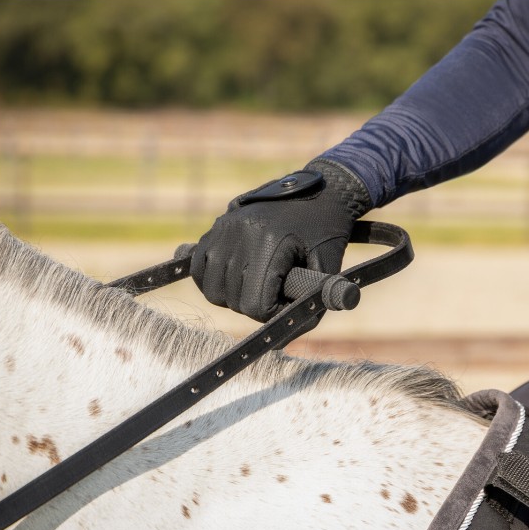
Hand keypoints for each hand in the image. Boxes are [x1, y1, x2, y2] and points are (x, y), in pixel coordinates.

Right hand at [190, 159, 371, 321]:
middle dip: (254, 306)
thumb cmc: (328, 234)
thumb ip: (310, 305)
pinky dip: (212, 279)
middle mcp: (242, 233)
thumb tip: (281, 338)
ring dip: (232, 296)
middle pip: (232, 299)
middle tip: (275, 295)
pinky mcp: (219, 225)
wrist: (322, 191)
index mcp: (271, 243)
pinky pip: (199, 266)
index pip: (255, 304)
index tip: (286, 304)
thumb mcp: (329, 270)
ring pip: (211, 287)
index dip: (272, 314)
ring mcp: (226, 227)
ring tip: (256, 287)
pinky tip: (233, 279)